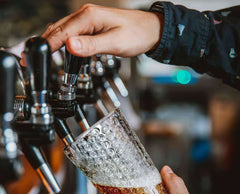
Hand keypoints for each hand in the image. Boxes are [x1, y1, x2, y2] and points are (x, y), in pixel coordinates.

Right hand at [41, 4, 162, 56]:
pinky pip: (71, 32)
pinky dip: (61, 40)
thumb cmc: (136, 35)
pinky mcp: (92, 26)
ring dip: (51, 42)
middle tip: (30, 58)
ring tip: (41, 55)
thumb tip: (70, 46)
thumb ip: (92, 45)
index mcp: (89, 17)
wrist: (150, 31)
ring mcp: (88, 20)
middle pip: (58, 29)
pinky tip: (59, 47)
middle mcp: (86, 15)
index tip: (34, 57)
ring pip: (63, 30)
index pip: (62, 33)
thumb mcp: (115, 43)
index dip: (46, 46)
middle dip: (44, 44)